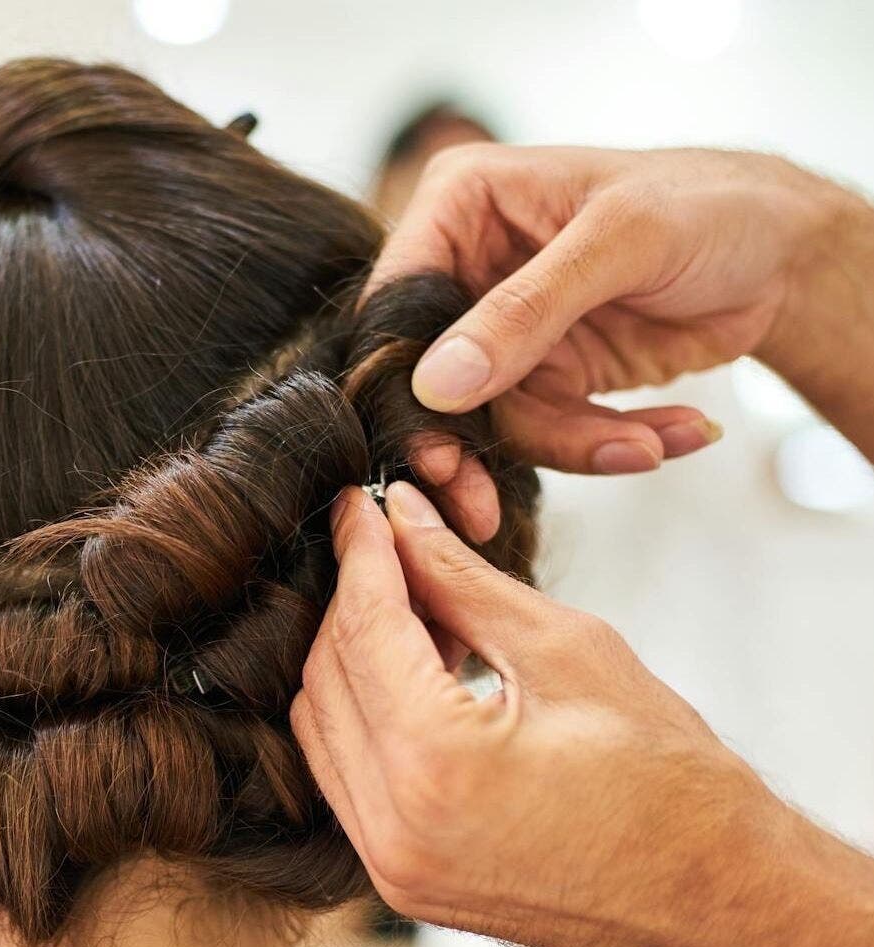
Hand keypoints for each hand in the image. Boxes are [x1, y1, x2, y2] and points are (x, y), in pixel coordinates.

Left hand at [293, 480, 766, 946]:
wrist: (719, 899)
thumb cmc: (672, 778)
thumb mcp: (567, 648)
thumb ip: (463, 579)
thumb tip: (401, 518)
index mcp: (437, 766)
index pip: (363, 629)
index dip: (361, 555)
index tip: (362, 505)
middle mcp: (394, 828)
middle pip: (327, 678)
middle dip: (354, 602)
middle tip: (393, 548)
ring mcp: (392, 866)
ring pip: (322, 728)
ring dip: (353, 658)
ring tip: (416, 612)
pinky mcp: (401, 881)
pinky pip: (345, 778)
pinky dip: (364, 716)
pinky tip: (414, 676)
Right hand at [376, 146, 848, 532]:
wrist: (784, 253)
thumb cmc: (709, 204)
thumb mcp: (620, 241)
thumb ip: (524, 311)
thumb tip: (436, 384)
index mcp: (461, 204)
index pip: (398, 303)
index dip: (404, 380)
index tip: (433, 450)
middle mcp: (467, 268)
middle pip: (431, 378)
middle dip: (472, 446)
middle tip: (482, 507)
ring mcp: (503, 330)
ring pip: (495, 420)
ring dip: (574, 444)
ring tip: (652, 445)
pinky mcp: (545, 377)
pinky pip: (551, 434)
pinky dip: (610, 445)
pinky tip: (677, 433)